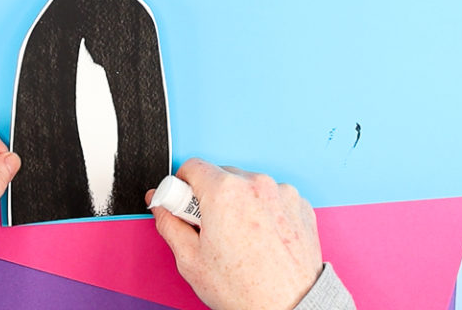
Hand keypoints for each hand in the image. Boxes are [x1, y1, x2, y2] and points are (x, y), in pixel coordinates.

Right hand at [147, 158, 322, 309]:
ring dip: (239, 203)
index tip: (183, 205)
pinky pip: (273, 197)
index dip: (181, 186)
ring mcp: (282, 192)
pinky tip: (261, 239)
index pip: (192, 166)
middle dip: (210, 197)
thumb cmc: (246, 290)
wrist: (291, 307)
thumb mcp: (191, 261)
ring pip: (248, 186)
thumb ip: (170, 225)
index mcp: (225, 191)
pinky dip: (264, 211)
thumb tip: (161, 208)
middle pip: (221, 175)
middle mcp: (256, 184)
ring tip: (240, 238)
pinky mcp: (300, 204)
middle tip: (210, 228)